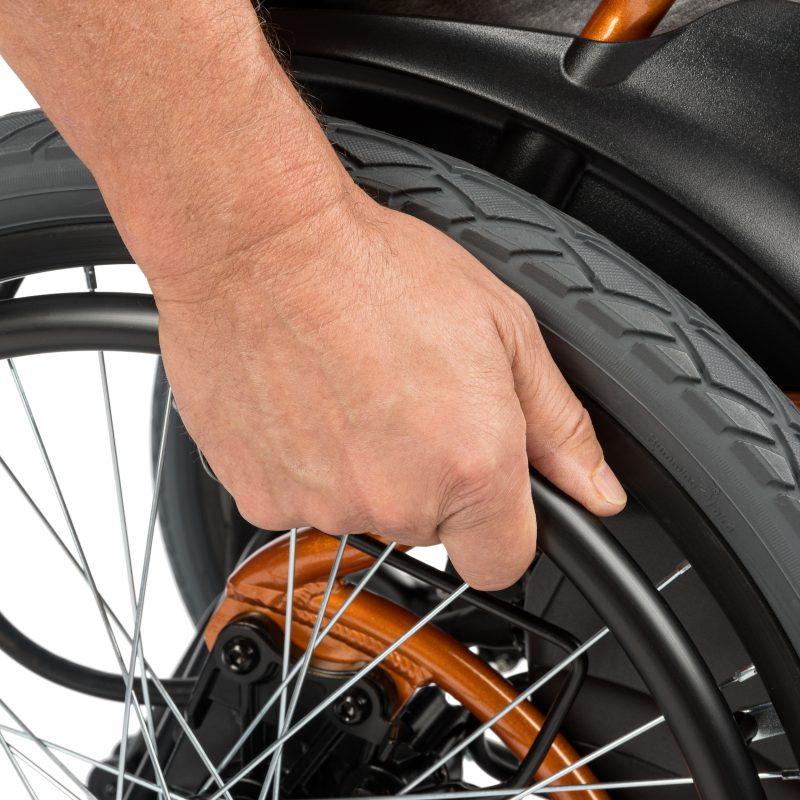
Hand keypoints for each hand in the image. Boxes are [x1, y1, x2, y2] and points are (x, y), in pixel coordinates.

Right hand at [153, 187, 625, 589]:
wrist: (256, 244)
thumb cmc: (373, 267)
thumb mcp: (502, 327)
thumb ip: (558, 427)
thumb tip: (599, 492)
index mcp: (471, 466)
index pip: (503, 562)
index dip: (498, 527)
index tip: (483, 489)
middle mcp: (396, 499)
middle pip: (427, 529)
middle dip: (426, 480)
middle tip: (406, 400)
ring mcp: (322, 505)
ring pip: (360, 513)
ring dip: (361, 469)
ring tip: (349, 389)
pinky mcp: (261, 497)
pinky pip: (300, 502)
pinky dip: (305, 466)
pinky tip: (304, 403)